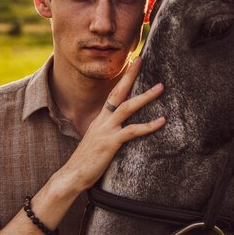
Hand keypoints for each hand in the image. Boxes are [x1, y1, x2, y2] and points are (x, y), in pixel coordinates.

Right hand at [61, 57, 164, 190]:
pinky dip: (148, 125)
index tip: (131, 65)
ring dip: (145, 96)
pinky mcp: (110, 142)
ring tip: (160, 87)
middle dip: (129, 75)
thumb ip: (106, 133)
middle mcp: (102, 120)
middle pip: (117, 92)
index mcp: (99, 119)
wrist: (72, 175)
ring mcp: (106, 130)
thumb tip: (118, 131)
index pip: (112, 94)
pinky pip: (132, 131)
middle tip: (140, 59)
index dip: (122, 80)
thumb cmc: (86, 162)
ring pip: (127, 107)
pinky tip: (161, 121)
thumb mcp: (96, 142)